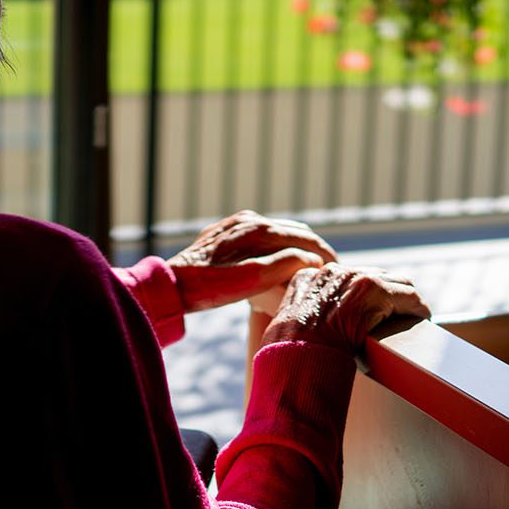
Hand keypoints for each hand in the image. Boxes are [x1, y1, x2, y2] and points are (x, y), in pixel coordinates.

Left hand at [166, 210, 337, 314]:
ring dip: (297, 245)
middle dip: (314, 248)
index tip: (338, 268)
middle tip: (330, 267)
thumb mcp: (251, 280)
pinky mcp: (226, 233)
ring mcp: (236, 224)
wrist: (170, 285)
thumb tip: (310, 259)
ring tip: (311, 263)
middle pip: (293, 231)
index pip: (303, 237)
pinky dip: (279, 245)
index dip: (323, 253)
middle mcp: (248, 220)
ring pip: (278, 231)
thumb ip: (283, 265)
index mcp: (258, 229)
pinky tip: (282, 258)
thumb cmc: (209, 288)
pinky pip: (261, 235)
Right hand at [260, 265, 430, 352]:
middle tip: (395, 317)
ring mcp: (355, 279)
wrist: (296, 357)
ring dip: (404, 302)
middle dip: (387, 296)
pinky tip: (422, 320)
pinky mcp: (376, 291)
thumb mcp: (287, 326)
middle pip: (374, 276)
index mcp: (309, 279)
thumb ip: (302, 315)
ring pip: (396, 283)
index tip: (369, 311)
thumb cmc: (289, 353)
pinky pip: (409, 297)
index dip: (362, 296)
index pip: (346, 279)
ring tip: (412, 318)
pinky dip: (417, 310)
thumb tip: (315, 329)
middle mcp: (333, 273)